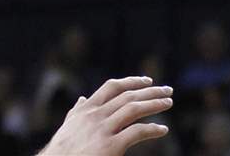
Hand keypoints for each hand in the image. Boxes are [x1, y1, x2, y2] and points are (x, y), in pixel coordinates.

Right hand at [37, 76, 172, 154]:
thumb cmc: (60, 153)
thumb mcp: (67, 128)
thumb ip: (76, 113)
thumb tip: (82, 99)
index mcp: (86, 109)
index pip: (112, 87)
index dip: (132, 81)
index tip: (148, 80)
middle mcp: (95, 115)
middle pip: (128, 95)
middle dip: (150, 90)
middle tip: (168, 90)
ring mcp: (102, 130)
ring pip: (134, 109)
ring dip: (154, 103)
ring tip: (168, 103)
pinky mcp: (109, 147)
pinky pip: (136, 132)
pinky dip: (152, 129)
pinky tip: (163, 130)